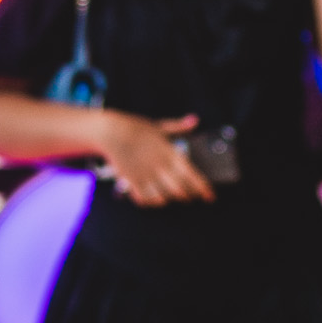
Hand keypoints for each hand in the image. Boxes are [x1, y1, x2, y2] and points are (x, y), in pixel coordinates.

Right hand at [97, 111, 214, 206]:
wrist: (111, 132)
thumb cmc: (137, 128)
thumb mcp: (160, 126)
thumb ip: (178, 127)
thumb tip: (195, 120)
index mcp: (168, 152)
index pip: (191, 175)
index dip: (203, 188)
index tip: (211, 196)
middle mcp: (158, 166)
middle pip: (179, 189)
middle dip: (188, 196)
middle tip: (192, 196)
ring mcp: (144, 175)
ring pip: (162, 197)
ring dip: (170, 200)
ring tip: (174, 196)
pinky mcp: (131, 181)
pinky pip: (144, 199)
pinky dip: (152, 202)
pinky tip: (156, 199)